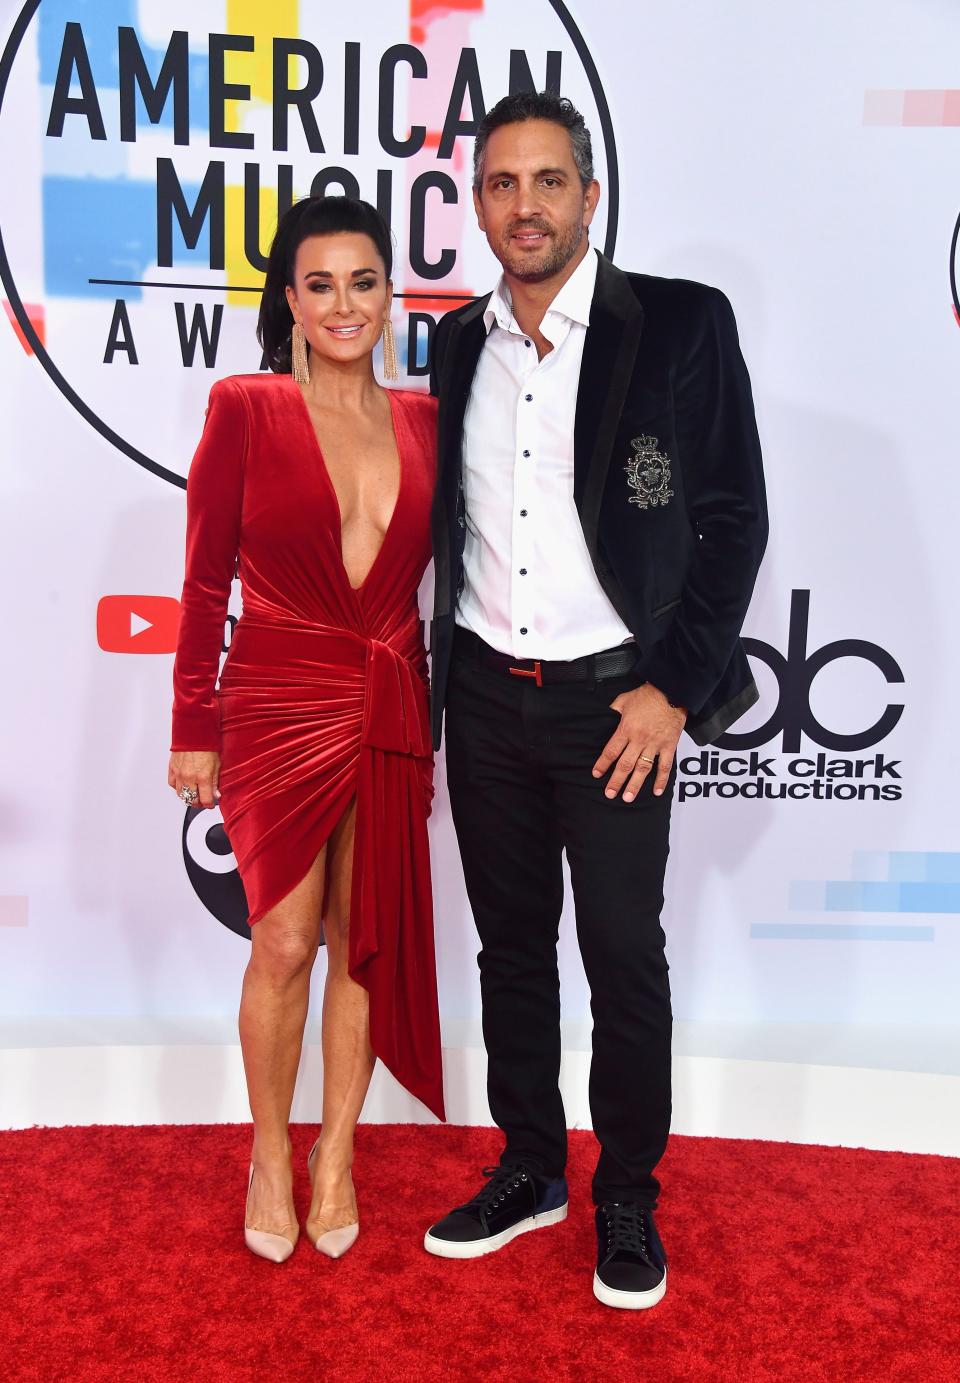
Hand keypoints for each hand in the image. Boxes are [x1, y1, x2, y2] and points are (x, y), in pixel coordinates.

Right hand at [168, 750, 220, 808]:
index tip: (210, 804)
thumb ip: (215, 781)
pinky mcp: (172, 769)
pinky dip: (177, 788)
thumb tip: (216, 794)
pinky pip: (172, 785)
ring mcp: (179, 774)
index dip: (209, 805)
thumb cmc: (206, 745)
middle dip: (198, 803)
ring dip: (188, 797)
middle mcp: (190, 778)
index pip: (205, 800)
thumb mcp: (217, 764)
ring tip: (194, 795)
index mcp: (203, 777)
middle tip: (202, 801)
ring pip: (181, 794)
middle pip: (192, 800)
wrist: (193, 733)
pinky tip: (183, 785)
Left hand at [592, 684, 685, 800]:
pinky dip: (662, 780)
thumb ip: (613, 711)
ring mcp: (655, 744)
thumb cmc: (647, 695)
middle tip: (610, 794)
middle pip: (625, 765)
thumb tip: (603, 717)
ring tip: (628, 798)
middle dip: (616, 781)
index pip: (611, 751)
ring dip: (635, 785)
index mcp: (626, 729)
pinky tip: (657, 791)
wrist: (671, 691)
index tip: (597, 774)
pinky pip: (666, 766)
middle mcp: (639, 739)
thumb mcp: (624, 700)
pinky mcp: (669, 746)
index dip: (603, 764)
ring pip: (643, 769)